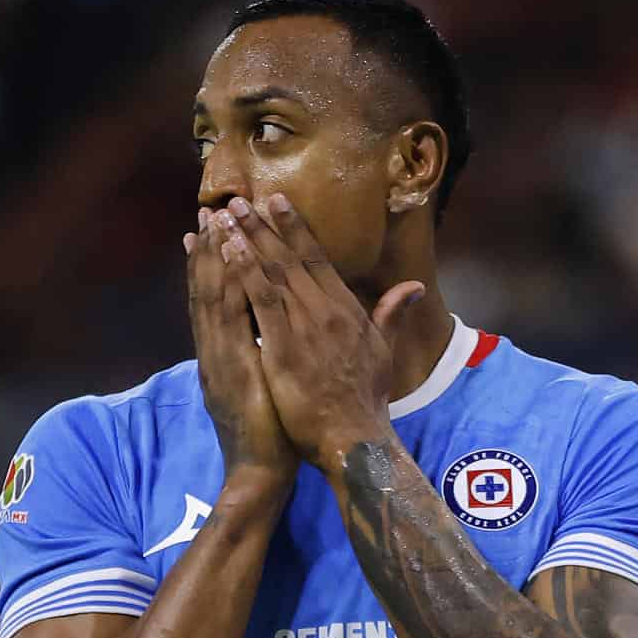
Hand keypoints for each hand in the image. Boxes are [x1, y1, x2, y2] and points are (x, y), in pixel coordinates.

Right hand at [185, 208, 296, 484]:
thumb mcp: (264, 388)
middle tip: (208, 212)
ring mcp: (219, 359)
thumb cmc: (270, 433)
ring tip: (213, 223)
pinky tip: (230, 259)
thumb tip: (268, 336)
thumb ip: (262, 358)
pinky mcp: (231, 368)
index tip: (211, 231)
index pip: (215, 301)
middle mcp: (216, 352)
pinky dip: (225, 286)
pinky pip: (227, 319)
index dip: (212, 266)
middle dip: (208, 251)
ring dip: (212, 259)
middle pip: (207, 292)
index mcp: (224, 355)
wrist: (259, 472)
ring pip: (211, 298)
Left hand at [218, 195, 425, 471]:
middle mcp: (325, 311)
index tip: (276, 201)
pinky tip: (227, 251)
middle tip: (238, 199)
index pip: (317, 258)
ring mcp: (304, 327)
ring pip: (272, 272)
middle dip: (262, 226)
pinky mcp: (283, 348)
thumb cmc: (366, 400)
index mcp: (345, 310)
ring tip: (225, 215)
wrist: (354, 438)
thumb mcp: (384, 351)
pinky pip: (260, 302)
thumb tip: (413, 287)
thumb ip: (392, 314)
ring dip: (247, 240)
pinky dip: (243, 272)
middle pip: (289, 258)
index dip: (295, 228)